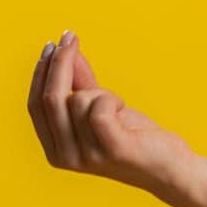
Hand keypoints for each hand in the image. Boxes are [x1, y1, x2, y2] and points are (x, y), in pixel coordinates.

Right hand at [27, 30, 196, 194]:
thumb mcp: (102, 109)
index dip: (41, 73)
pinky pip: (100, 108)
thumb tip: (67, 51)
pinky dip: (112, 99)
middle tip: (70, 37)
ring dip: (102, 93)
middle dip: (60, 63)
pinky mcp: (112, 150)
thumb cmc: (135, 138)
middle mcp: (65, 156)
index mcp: (55, 150)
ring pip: (79, 99)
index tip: (53, 45)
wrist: (170, 168)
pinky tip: (123, 109)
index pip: (36, 105)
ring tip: (119, 107)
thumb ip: (81, 84)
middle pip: (51, 99)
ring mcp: (87, 156)